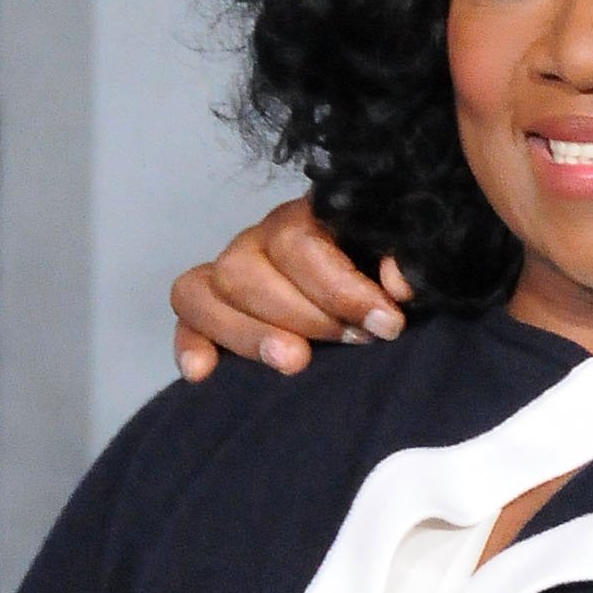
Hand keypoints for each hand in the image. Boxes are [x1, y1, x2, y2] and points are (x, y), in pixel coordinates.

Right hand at [171, 198, 408, 380]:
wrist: (375, 298)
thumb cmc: (387, 279)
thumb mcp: (402, 262)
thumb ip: (407, 262)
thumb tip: (397, 283)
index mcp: (307, 219)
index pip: (299, 243)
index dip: (340, 288)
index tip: (385, 324)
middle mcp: (259, 241)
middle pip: (243, 270)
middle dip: (301, 315)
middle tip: (352, 341)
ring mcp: (228, 273)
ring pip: (203, 292)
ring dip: (249, 334)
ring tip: (295, 362)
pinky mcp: (208, 309)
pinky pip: (184, 318)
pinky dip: (190, 344)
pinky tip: (205, 373)